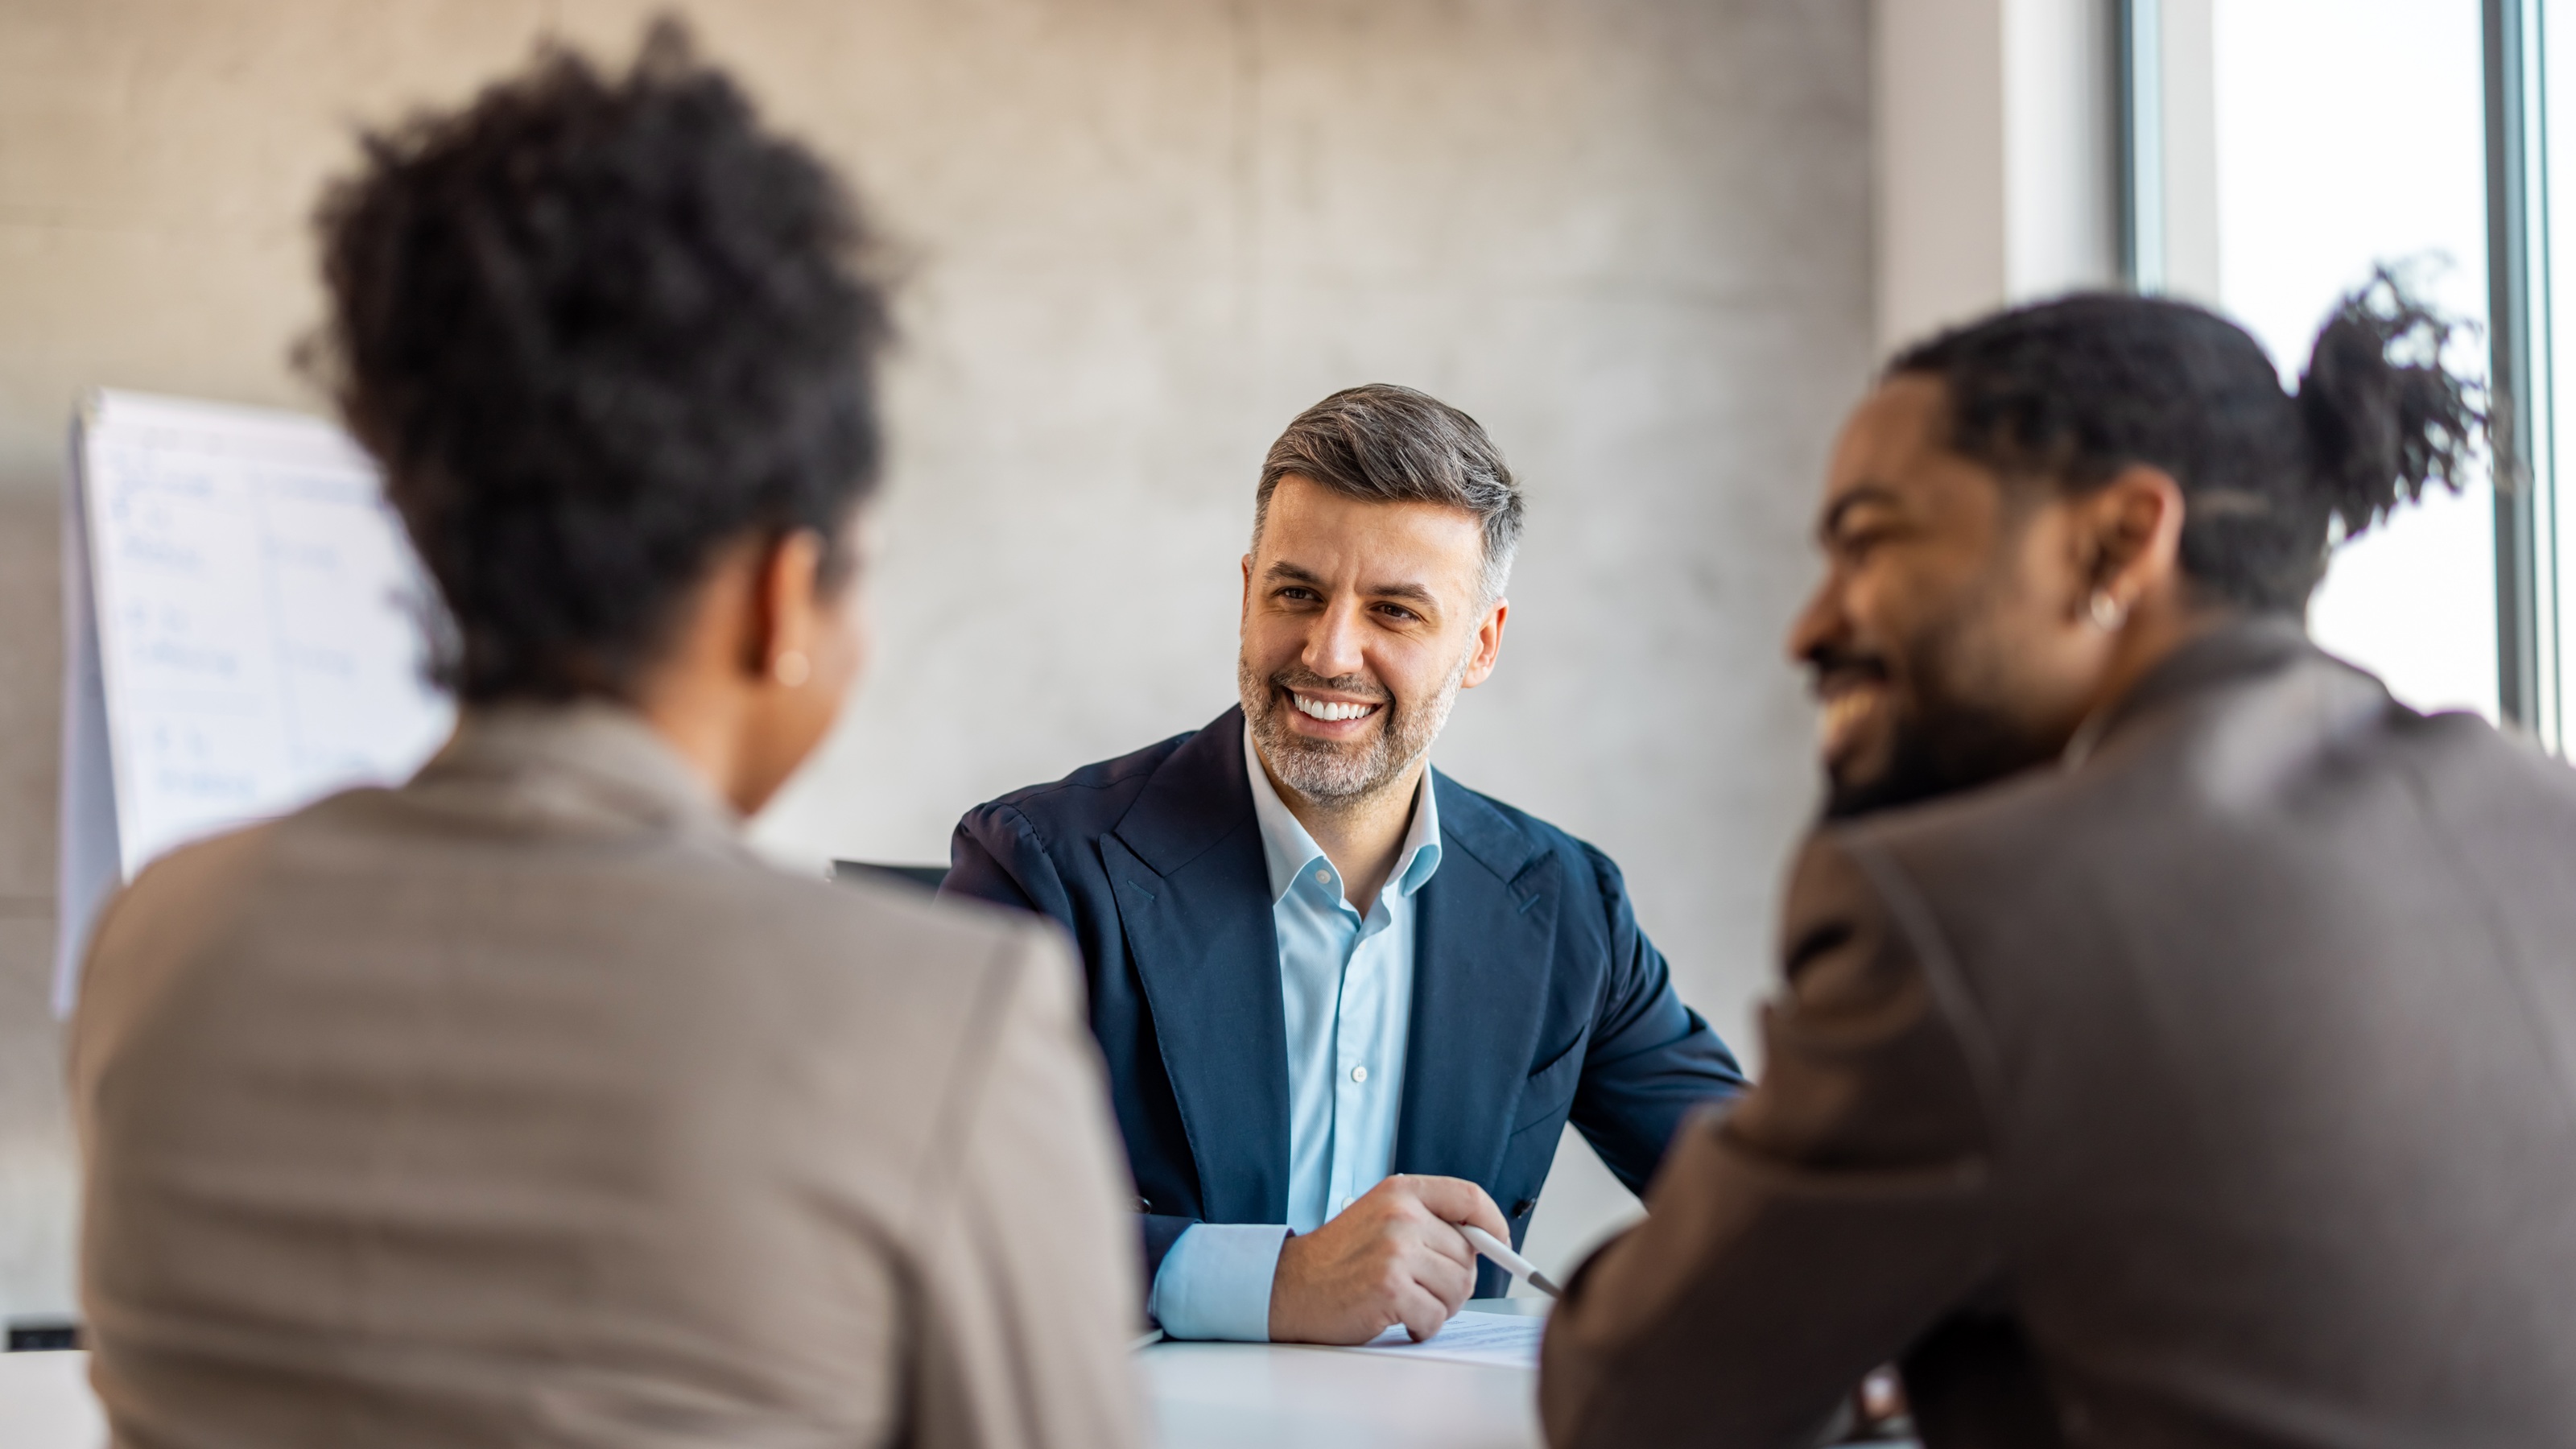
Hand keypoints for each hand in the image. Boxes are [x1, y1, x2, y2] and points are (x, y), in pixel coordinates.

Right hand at [1266, 1174, 1511, 1344]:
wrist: (1289, 1287)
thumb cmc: (1339, 1260)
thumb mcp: (1381, 1219)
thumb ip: (1428, 1221)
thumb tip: (1487, 1243)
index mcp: (1401, 1192)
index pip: (1469, 1197)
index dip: (1493, 1223)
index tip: (1500, 1244)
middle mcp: (1401, 1215)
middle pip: (1468, 1256)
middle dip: (1453, 1282)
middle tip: (1422, 1289)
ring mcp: (1395, 1250)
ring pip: (1457, 1289)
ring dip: (1439, 1307)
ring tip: (1406, 1302)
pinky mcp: (1390, 1288)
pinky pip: (1435, 1317)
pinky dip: (1423, 1327)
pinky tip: (1398, 1319)